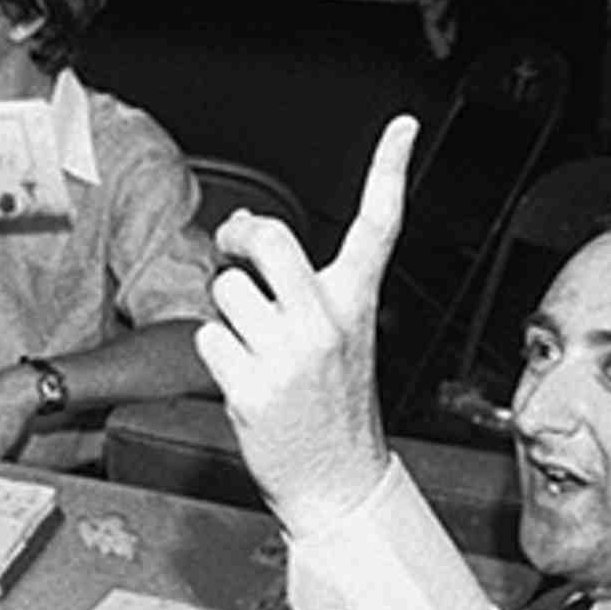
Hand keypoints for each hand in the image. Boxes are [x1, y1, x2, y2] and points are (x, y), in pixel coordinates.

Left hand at [194, 115, 417, 536]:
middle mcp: (326, 321)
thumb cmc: (332, 409)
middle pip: (271, 239)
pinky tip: (242, 379)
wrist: (337, 482)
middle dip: (241, 234)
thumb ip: (308, 292)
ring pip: (226, 292)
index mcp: (356, 304)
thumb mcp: (344, 340)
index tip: (402, 126)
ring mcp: (289, 353)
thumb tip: (246, 242)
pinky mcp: (252, 385)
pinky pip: (208, 340)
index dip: (390, 169)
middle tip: (235, 247)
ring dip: (224, 314)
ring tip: (251, 347)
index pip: (380, 226)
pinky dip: (214, 356)